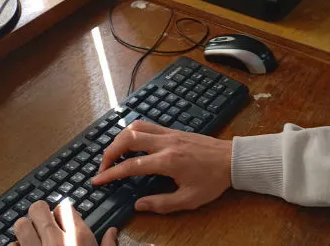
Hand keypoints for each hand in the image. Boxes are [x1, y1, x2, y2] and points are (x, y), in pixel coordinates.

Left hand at [10, 200, 116, 245]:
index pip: (65, 208)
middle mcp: (55, 239)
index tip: (63, 219)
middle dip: (40, 212)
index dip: (62, 212)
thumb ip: (108, 245)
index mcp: (78, 237)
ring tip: (30, 235)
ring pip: (21, 225)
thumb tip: (112, 232)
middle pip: (39, 209)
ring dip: (25, 229)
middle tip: (43, 220)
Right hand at [92, 121, 231, 213]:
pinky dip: (133, 131)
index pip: (131, 165)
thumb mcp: (189, 200)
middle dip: (109, 152)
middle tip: (102, 167)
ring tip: (113, 154)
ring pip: (136, 126)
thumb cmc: (212, 180)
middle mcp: (165, 143)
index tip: (98, 180)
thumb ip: (161, 203)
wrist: (231, 159)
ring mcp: (169, 133)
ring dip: (119, 138)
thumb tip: (138, 205)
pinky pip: (147, 124)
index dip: (111, 173)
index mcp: (168, 161)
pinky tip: (130, 142)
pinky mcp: (173, 130)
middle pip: (128, 138)